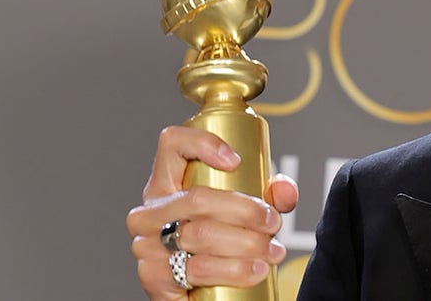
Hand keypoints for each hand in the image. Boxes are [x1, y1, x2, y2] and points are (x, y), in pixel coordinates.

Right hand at [127, 126, 298, 299]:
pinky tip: (254, 270)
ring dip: (246, 243)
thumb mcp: (247, 212)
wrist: (200, 291)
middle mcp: (150, 211)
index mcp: (167, 183)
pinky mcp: (153, 277)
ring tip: (272, 250)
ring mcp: (146, 244)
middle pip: (198, 198)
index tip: (236, 160)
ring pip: (199, 234)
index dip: (203, 144)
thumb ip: (271, 195)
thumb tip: (283, 190)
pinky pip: (196, 269)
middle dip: (245, 211)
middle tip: (273, 223)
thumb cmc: (222, 241)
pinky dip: (232, 270)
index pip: (172, 143)